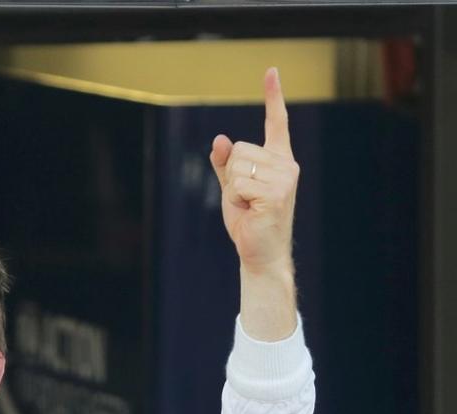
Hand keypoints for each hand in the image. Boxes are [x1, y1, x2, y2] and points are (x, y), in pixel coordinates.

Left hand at [210, 68, 299, 278]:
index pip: (276, 122)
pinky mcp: (277, 193)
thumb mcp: (232, 187)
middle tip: (246, 198)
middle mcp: (286, 164)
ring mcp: (285, 178)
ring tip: (249, 205)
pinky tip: (251, 211)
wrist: (259, 250)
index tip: (271, 70)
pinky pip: (239, 184)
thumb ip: (225, 164)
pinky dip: (236, 200)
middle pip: (238, 150)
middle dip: (232, 176)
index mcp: (278, 159)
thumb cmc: (248, 219)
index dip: (273, 96)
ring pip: (237, 166)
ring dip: (233, 189)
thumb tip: (220, 139)